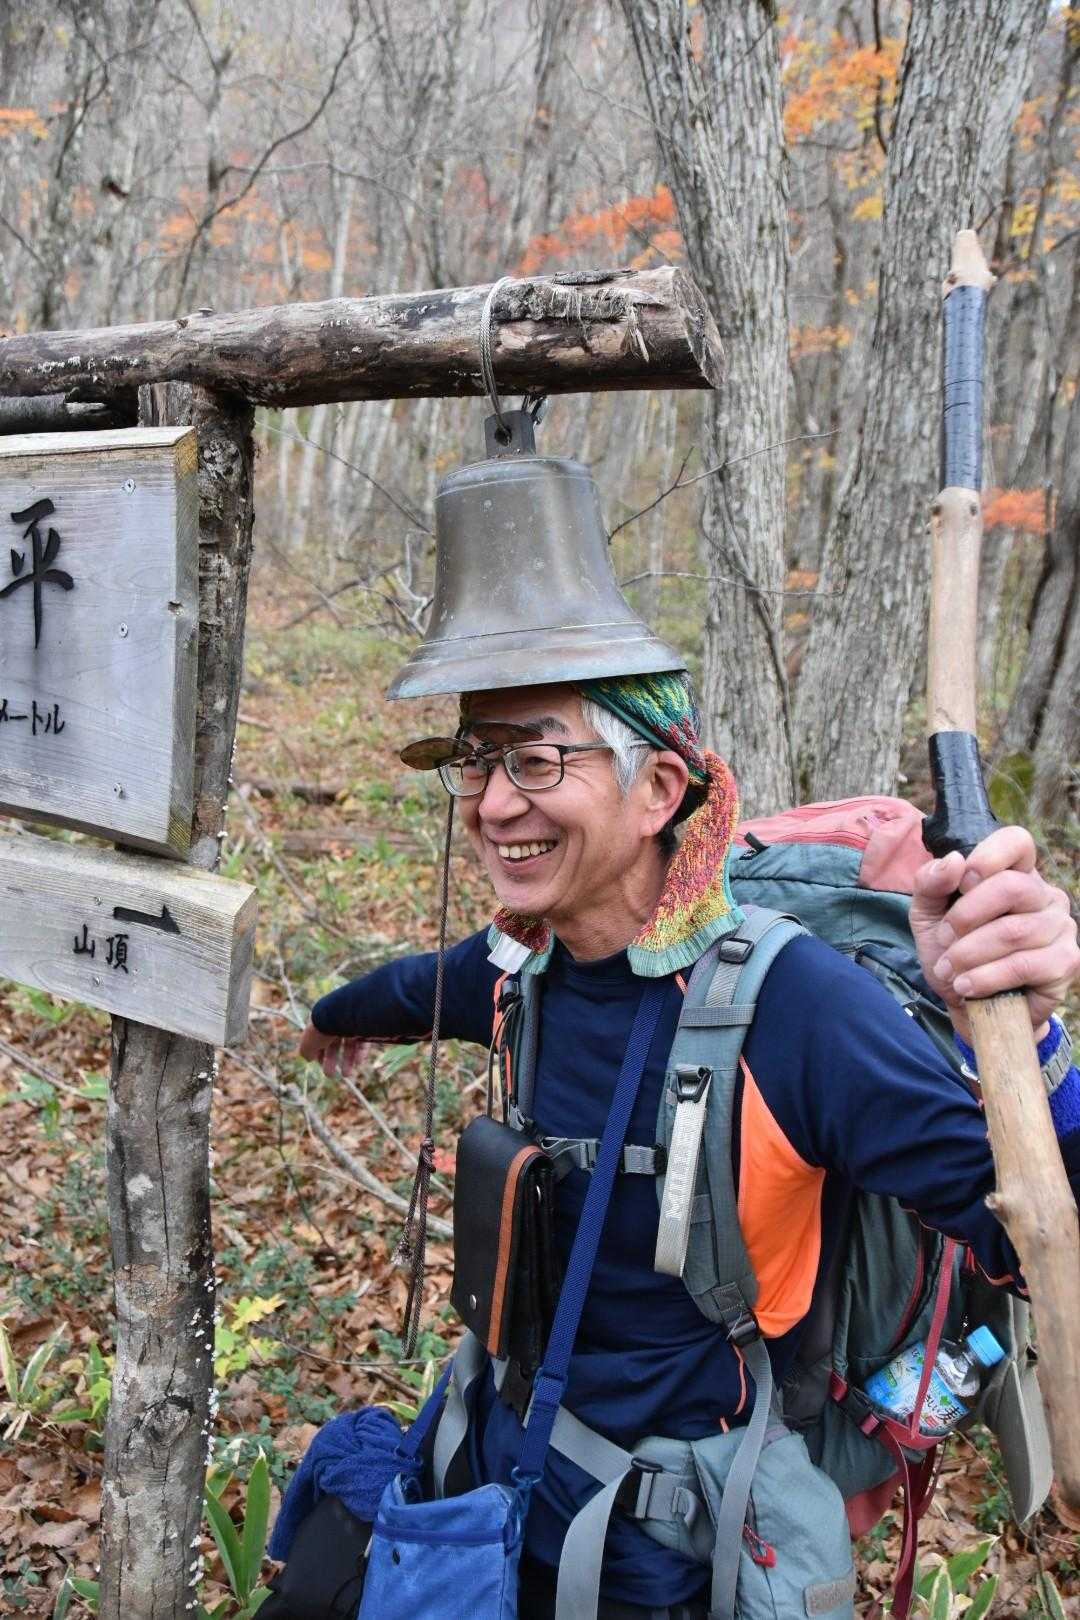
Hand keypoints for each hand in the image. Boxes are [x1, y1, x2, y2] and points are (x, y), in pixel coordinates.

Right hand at [298, 1020, 374, 1079]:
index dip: (318, 1053)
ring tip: (346, 1074)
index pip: (319, 1039)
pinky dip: (360, 1053)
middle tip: (330, 1075)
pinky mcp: (366, 1026)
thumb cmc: (323, 1027)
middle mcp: (337, 1020)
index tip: (318, 1063)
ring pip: (349, 1044)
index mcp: (321, 1021)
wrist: (344, 1013)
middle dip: (331, 1060)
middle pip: (334, 1043)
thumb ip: (307, 1051)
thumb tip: (309, 1058)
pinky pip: (363, 1041)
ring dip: (347, 1061)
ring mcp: (352, 1023)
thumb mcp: (308, 1042)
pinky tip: (357, 1063)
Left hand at [909, 825, 1078, 1043]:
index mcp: (1015, 873)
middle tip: (944, 939)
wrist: (967, 1004)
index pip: (1016, 842)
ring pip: (1013, 931)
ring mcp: (1060, 927)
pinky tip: (967, 987)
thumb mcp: (928, 915)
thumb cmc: (952, 951)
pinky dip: (986, 977)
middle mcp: (1044, 895)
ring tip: (949, 970)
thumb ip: (930, 884)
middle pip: (1012, 887)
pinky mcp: (1065, 962)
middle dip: (966, 916)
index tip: (962, 883)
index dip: (988, 856)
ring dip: (969, 953)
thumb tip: (953, 861)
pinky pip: (1023, 965)